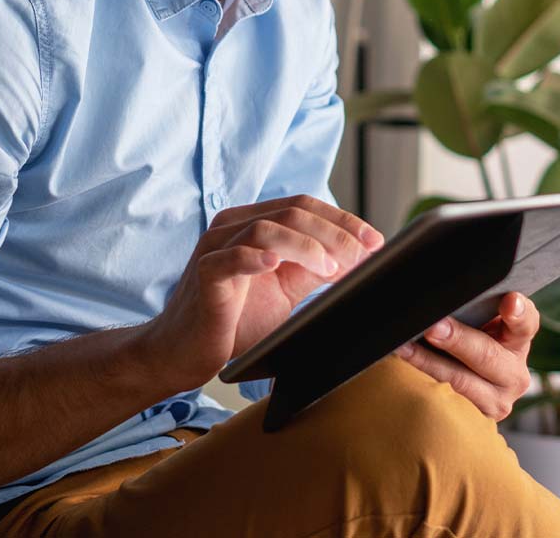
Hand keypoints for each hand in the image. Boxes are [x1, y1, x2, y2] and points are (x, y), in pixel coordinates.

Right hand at [150, 194, 384, 388]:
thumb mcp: (283, 289)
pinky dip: (258, 257)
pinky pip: (232, 257)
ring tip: (331, 269)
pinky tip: (277, 264)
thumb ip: (312, 269)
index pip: (304, 206)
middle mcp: (232, 226)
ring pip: (268, 228)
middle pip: (293, 212)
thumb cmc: (233, 319)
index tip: (375, 240)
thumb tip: (355, 257)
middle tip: (363, 256)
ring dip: (307, 246)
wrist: (183, 352)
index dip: (343, 220)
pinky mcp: (205, 274)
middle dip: (335, 233)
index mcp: (252, 223)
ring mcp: (216, 247)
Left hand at [395, 291, 539, 420]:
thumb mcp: (481, 322)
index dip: (518, 312)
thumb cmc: (472, 341)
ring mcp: (496, 401)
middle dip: (458, 340)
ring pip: (460, 381)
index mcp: (519, 340)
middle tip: (433, 327)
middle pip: (487, 355)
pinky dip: (421, 383)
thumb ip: (476, 305)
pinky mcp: (475, 419)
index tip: (509, 301)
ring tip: (404, 348)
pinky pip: (446, 402)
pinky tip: (403, 371)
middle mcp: (514, 373)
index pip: (526, 322)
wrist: (472, 388)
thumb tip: (444, 286)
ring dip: (428, 362)